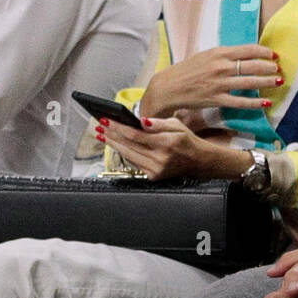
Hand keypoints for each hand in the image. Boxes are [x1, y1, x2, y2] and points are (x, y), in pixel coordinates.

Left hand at [98, 116, 248, 180]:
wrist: (200, 162)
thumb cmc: (187, 141)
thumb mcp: (176, 125)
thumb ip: (157, 123)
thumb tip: (140, 121)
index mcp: (166, 143)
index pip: (135, 135)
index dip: (118, 128)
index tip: (106, 120)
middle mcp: (160, 158)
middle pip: (128, 145)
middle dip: (111, 135)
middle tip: (98, 127)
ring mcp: (156, 170)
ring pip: (128, 155)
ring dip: (113, 144)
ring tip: (102, 135)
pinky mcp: (154, 176)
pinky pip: (134, 163)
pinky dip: (124, 153)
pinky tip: (116, 144)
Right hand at [139, 45, 280, 118]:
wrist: (169, 87)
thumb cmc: (187, 70)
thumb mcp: (205, 55)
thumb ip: (223, 55)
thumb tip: (244, 55)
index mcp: (219, 53)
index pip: (248, 50)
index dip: (264, 52)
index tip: (274, 55)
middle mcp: (221, 67)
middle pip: (252, 66)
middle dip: (269, 67)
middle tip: (279, 69)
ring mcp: (219, 84)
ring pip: (249, 83)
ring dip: (267, 82)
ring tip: (278, 82)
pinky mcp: (216, 99)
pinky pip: (240, 102)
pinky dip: (255, 102)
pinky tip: (266, 102)